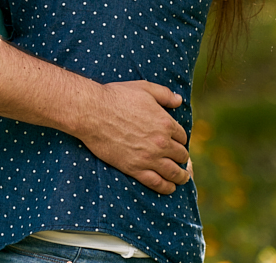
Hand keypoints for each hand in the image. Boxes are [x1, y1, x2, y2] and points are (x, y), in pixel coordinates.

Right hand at [72, 80, 190, 194]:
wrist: (92, 112)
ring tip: (183, 178)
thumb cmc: (116, 97)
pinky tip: (170, 188)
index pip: (182, 136)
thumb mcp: (143, 88)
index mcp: (165, 123)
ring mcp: (149, 157)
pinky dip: (167, 187)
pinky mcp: (135, 168)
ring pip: (174, 172)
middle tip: (180, 160)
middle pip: (181, 155)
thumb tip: (179, 100)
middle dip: (182, 157)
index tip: (176, 142)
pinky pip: (157, 183)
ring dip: (181, 176)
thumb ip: (164, 94)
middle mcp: (161, 142)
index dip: (180, 139)